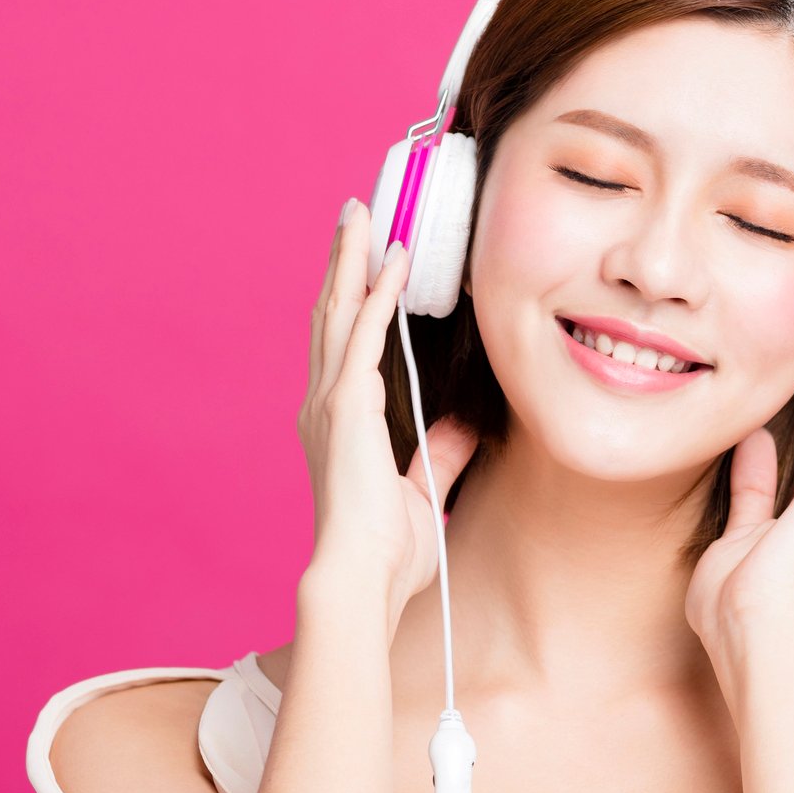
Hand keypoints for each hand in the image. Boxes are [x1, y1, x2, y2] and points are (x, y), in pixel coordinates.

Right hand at [298, 201, 478, 631]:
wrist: (361, 579)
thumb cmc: (385, 553)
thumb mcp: (424, 494)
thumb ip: (441, 454)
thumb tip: (468, 425)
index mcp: (338, 423)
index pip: (344, 346)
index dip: (352, 298)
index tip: (364, 259)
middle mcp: (325, 404)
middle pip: (331, 314)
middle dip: (342, 261)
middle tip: (353, 215)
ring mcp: (330, 401)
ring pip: (338, 310)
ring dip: (351, 258)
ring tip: (361, 213)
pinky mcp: (346, 404)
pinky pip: (365, 333)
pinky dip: (378, 291)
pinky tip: (393, 257)